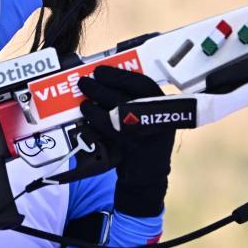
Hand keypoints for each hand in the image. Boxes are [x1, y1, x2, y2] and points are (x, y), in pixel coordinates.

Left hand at [78, 66, 173, 216]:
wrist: (148, 176)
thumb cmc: (145, 139)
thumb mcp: (149, 117)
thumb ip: (133, 99)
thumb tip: (103, 80)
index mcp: (163, 106)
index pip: (141, 83)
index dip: (118, 76)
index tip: (99, 71)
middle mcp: (157, 119)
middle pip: (125, 97)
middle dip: (100, 88)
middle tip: (83, 83)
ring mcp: (145, 135)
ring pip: (114, 115)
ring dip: (94, 108)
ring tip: (83, 104)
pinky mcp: (131, 151)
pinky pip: (107, 134)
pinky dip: (93, 127)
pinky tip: (84, 123)